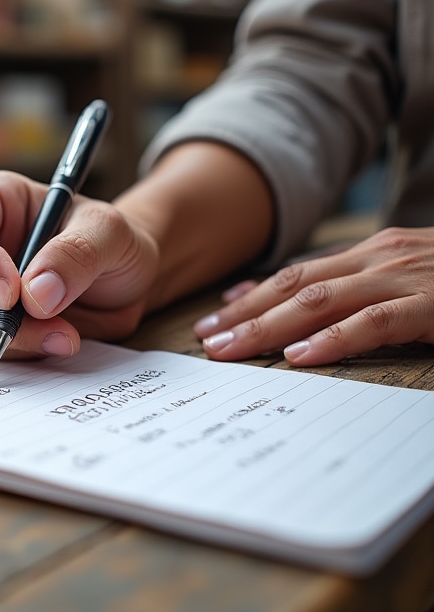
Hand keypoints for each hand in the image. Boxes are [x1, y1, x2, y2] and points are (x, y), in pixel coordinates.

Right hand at [0, 170, 159, 359]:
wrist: (121, 281)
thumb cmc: (111, 242)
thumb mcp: (111, 234)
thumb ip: (77, 254)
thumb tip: (35, 294)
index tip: (12, 295)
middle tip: (55, 332)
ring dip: (9, 340)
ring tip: (64, 338)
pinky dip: (11, 353)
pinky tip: (49, 343)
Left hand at [193, 227, 433, 364]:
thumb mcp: (405, 280)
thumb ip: (358, 292)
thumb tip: (300, 320)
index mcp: (372, 254)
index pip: (295, 273)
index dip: (250, 296)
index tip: (213, 317)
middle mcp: (381, 258)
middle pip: (294, 286)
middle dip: (244, 314)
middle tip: (204, 341)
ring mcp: (406, 277)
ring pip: (320, 300)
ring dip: (269, 327)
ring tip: (231, 351)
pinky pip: (376, 321)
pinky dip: (335, 339)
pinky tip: (301, 358)